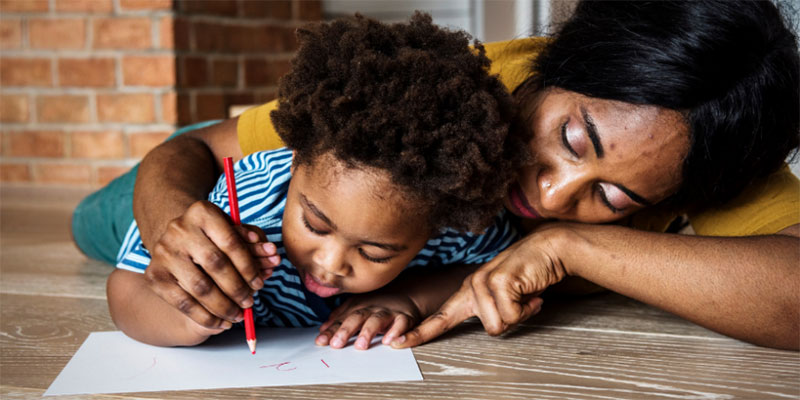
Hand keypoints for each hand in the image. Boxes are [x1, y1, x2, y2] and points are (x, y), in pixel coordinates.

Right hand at [143, 200, 281, 329]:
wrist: (176, 241)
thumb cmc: (213, 237)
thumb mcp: (233, 232)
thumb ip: (254, 243)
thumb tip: (273, 256)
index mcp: (202, 212)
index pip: (231, 242)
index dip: (249, 267)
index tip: (260, 283)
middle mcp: (179, 229)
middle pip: (215, 265)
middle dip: (237, 289)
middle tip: (250, 303)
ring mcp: (163, 252)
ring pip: (200, 287)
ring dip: (224, 307)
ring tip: (238, 316)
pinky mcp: (154, 275)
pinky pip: (183, 303)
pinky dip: (205, 317)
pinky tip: (220, 322)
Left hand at [316, 292, 422, 349]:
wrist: (406, 293)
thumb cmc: (377, 304)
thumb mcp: (356, 307)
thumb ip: (340, 318)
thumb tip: (323, 330)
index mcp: (357, 307)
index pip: (341, 320)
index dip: (330, 331)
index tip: (320, 342)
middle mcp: (371, 309)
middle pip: (356, 318)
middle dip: (345, 330)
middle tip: (336, 344)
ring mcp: (387, 313)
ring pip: (376, 320)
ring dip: (368, 332)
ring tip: (360, 345)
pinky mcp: (404, 318)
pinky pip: (400, 324)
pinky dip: (395, 332)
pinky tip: (389, 341)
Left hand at [391, 231, 564, 347]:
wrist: (548, 249)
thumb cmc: (529, 274)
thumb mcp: (505, 296)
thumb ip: (494, 311)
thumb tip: (497, 326)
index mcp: (469, 292)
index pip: (440, 317)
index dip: (420, 333)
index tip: (398, 343)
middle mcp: (472, 286)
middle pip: (490, 328)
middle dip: (512, 320)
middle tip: (522, 301)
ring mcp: (483, 282)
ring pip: (500, 324)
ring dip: (521, 313)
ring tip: (526, 293)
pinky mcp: (499, 282)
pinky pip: (513, 314)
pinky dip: (528, 307)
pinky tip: (531, 290)